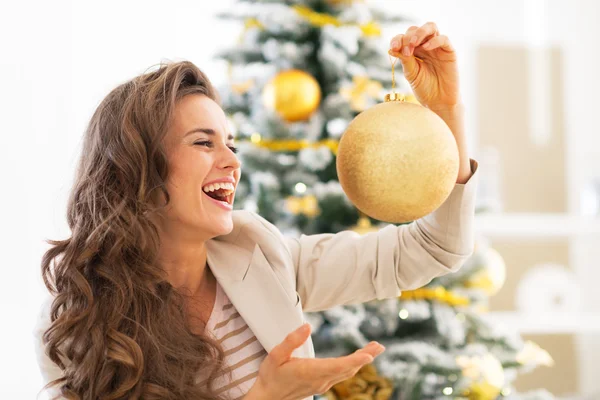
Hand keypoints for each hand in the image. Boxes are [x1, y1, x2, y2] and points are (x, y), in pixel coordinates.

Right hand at [245, 323, 384, 399]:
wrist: (266, 397)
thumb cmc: (270, 376)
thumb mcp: (276, 355)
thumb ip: (291, 340)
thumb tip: (307, 326)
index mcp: (311, 371)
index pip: (338, 366)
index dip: (355, 360)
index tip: (369, 354)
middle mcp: (320, 380)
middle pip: (348, 368)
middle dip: (365, 356)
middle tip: (379, 346)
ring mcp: (321, 384)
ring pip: (347, 372)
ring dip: (361, 361)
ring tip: (373, 349)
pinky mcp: (320, 385)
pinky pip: (341, 375)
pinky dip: (352, 365)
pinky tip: (356, 360)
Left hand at [388, 22, 459, 108]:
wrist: (439, 101)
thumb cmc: (424, 88)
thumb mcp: (411, 74)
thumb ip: (405, 60)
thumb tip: (391, 49)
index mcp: (413, 50)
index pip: (404, 37)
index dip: (397, 39)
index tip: (393, 48)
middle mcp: (425, 46)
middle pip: (415, 30)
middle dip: (408, 37)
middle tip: (405, 49)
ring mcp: (437, 47)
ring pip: (431, 27)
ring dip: (420, 33)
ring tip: (413, 44)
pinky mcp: (449, 51)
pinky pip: (444, 39)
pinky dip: (434, 41)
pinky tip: (426, 48)